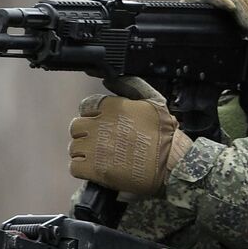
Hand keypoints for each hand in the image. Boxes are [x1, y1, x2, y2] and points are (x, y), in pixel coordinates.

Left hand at [69, 91, 191, 195]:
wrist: (172, 164)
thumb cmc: (165, 134)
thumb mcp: (154, 101)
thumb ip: (131, 85)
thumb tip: (108, 79)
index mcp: (111, 107)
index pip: (85, 106)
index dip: (94, 116)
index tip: (105, 125)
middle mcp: (99, 125)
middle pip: (76, 127)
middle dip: (88, 134)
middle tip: (104, 142)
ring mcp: (94, 148)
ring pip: (74, 147)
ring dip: (86, 152)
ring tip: (105, 157)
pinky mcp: (92, 169)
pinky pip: (75, 166)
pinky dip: (84, 169)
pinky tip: (99, 168)